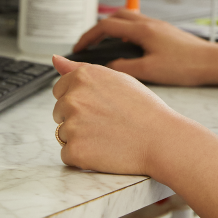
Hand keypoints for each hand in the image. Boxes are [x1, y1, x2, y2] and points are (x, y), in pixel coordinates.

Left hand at [51, 54, 184, 174]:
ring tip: (109, 137)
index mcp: (83, 77)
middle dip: (78, 119)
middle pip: (59, 112)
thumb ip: (82, 70)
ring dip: (81, 138)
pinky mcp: (75, 150)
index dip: (81, 100)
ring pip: (63, 134)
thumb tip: (55, 60)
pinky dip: (84, 157)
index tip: (100, 107)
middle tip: (108, 123)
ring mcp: (71, 125)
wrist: (162, 140)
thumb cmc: (145, 110)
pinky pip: (68, 155)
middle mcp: (73, 98)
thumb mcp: (118, 79)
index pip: (60, 90)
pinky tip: (105, 151)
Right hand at [73, 9, 213, 85]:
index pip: (106, 26)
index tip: (79, 48)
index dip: (88, 37)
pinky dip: (129, 34)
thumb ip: (125, 68)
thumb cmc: (187, 66)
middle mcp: (150, 24)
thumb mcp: (150, 71)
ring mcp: (159, 27)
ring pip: (129, 20)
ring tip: (108, 47)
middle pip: (116, 17)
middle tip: (91, 44)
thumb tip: (109, 68)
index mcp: (143, 31)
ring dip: (114, 29)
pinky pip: (141, 27)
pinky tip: (132, 50)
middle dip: (99, 29)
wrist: (213, 63)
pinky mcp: (167, 33)